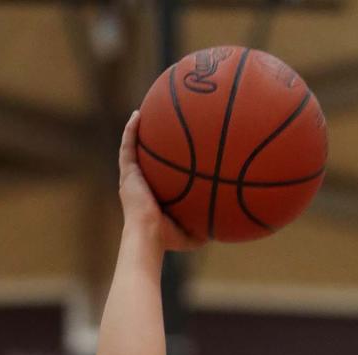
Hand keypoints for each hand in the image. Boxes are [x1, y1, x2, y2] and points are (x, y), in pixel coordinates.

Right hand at [118, 111, 200, 251]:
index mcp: (154, 196)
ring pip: (133, 148)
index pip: (161, 177)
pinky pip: (127, 146)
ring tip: (144, 112)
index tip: (179, 152)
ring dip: (138, 130)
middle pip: (147, 160)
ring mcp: (132, 178)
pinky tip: (138, 115)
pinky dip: (131, 130)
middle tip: (162, 127)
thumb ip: (209, 226)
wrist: (149, 235)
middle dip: (152, 144)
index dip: (166, 165)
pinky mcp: (127, 173)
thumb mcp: (195, 233)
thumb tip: (230, 225)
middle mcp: (141, 185)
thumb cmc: (169, 238)